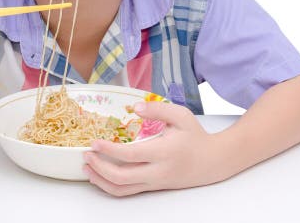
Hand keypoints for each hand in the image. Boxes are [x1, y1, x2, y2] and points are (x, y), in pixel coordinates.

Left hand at [83, 101, 238, 195]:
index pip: (130, 156)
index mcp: (163, 152)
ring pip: (122, 190)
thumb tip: (136, 108)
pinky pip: (128, 192)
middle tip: (86, 155)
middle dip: (99, 168)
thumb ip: (157, 109)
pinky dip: (111, 186)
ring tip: (88, 168)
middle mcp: (157, 171)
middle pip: (121, 178)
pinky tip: (101, 176)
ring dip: (101, 181)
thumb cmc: (195, 136)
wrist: (212, 161)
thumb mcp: (180, 115)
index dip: (108, 150)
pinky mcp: (153, 187)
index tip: (94, 142)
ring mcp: (155, 183)